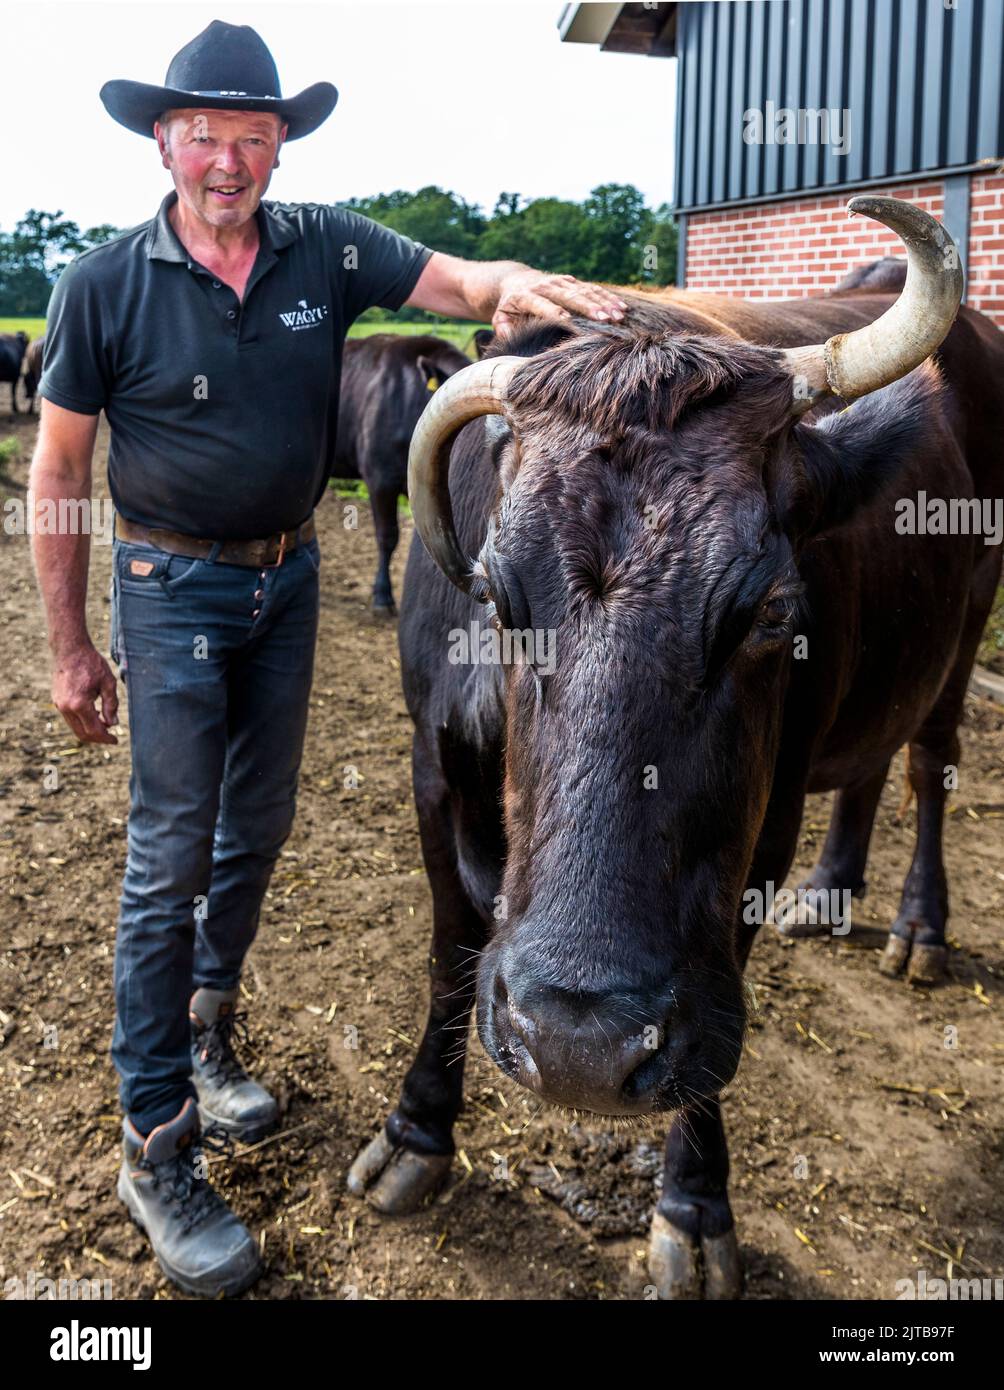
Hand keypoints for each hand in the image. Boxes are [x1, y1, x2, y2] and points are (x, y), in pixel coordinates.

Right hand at [52, 642, 118, 743]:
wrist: (70, 650)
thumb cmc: (91, 663)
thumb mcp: (108, 683)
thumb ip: (111, 705)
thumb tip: (113, 724)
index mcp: (79, 704)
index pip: (94, 730)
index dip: (106, 738)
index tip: (116, 740)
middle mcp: (66, 707)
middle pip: (82, 734)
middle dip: (98, 738)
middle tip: (111, 737)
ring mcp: (59, 705)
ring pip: (75, 728)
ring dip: (90, 731)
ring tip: (105, 726)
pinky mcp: (57, 701)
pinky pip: (70, 719)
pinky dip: (82, 722)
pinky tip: (95, 716)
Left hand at [492, 271, 627, 339]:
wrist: (516, 280)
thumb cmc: (508, 307)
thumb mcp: (500, 318)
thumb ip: (503, 329)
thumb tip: (508, 338)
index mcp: (526, 296)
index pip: (542, 304)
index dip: (554, 312)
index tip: (567, 321)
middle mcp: (546, 286)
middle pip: (569, 296)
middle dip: (588, 307)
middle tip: (605, 318)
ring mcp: (561, 282)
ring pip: (584, 291)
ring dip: (603, 303)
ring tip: (619, 315)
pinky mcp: (572, 282)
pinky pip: (592, 289)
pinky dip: (607, 297)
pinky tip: (621, 307)